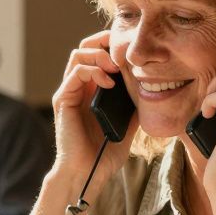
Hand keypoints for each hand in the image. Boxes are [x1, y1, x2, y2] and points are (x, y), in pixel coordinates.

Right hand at [50, 31, 137, 193]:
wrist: (88, 173)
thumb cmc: (104, 153)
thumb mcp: (128, 123)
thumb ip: (134, 104)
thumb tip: (153, 89)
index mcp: (93, 89)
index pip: (98, 54)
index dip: (112, 45)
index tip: (131, 50)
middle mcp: (79, 87)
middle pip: (85, 47)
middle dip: (104, 42)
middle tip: (122, 50)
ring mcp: (69, 92)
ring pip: (78, 55)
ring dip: (99, 55)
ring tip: (115, 66)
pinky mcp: (62, 100)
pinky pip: (75, 73)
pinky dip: (93, 71)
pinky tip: (109, 83)